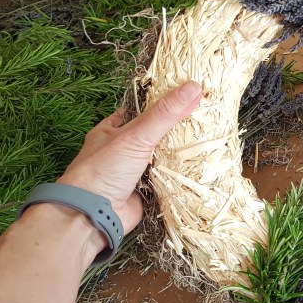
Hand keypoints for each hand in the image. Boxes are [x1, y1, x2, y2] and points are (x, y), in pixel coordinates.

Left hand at [58, 81, 201, 233]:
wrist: (93, 216)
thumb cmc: (104, 170)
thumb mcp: (136, 135)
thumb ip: (165, 113)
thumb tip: (193, 87)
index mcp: (114, 129)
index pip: (143, 109)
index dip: (165, 102)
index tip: (191, 96)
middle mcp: (123, 149)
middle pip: (157, 133)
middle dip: (177, 130)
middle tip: (205, 119)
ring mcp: (135, 171)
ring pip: (164, 157)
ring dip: (181, 154)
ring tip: (209, 140)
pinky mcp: (146, 191)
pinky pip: (168, 179)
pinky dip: (180, 175)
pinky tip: (199, 167)